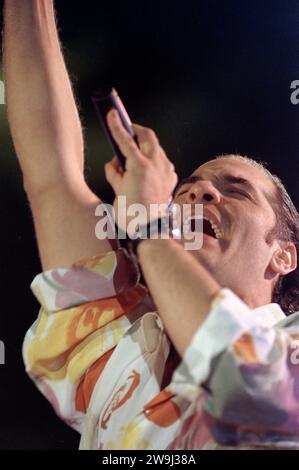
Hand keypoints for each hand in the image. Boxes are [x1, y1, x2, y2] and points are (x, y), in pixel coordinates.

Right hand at [105, 109, 177, 231]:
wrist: (150, 229)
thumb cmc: (131, 212)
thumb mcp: (117, 190)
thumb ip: (114, 172)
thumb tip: (115, 163)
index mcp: (139, 165)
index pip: (125, 139)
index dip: (117, 126)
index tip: (112, 114)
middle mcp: (156, 164)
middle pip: (147, 136)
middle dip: (136, 131)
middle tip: (126, 131)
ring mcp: (166, 170)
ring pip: (156, 148)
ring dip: (145, 147)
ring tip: (134, 156)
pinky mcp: (171, 178)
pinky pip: (162, 162)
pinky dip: (153, 161)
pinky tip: (145, 170)